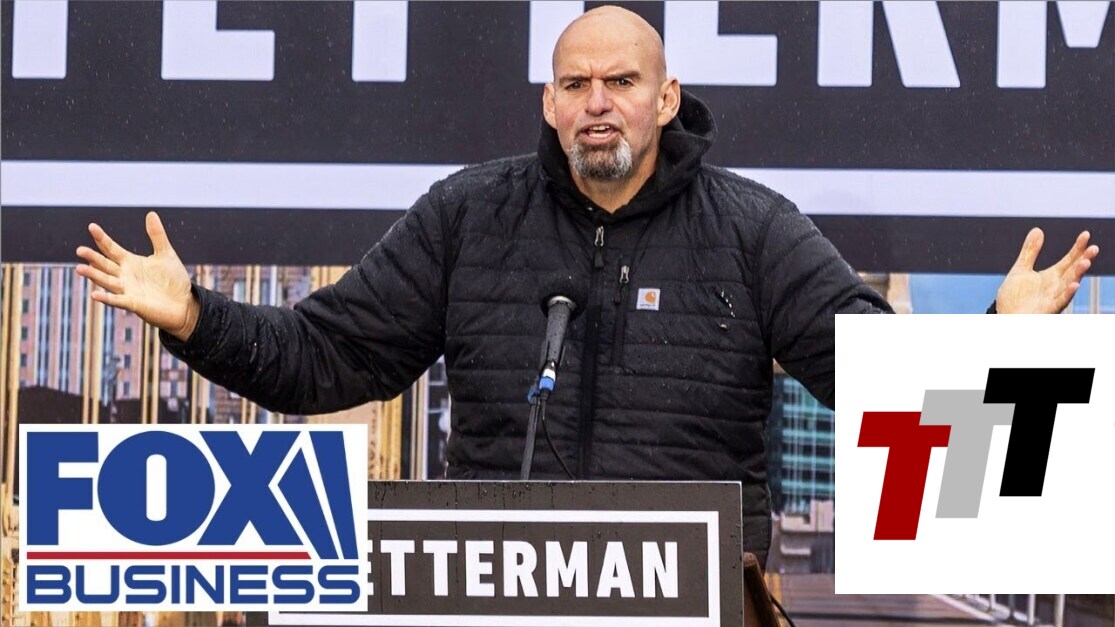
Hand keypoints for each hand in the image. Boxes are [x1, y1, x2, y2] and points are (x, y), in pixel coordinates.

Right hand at [76, 211, 199, 340]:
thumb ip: (157, 236)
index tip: (92, 226)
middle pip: (104, 264)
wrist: (184, 304)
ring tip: (79, 268)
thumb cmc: (173, 280)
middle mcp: (125, 275)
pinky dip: (107, 298)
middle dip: (93, 257)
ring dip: (94, 276)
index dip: (102, 238)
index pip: (112, 248)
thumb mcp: (166, 254)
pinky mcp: (134, 304)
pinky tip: (95, 295)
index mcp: (131, 262)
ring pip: (107, 281)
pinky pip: (118, 301)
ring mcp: (128, 290)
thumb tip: (151, 213)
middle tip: (79, 250)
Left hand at [995, 228, 1099, 313]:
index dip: (1078, 248)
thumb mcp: (1021, 270)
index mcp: (1052, 276)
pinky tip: (1074, 284)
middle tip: (1094, 248)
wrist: (1005, 317)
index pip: (1069, 259)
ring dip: (1078, 274)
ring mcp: (1054, 298)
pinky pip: (1060, 301)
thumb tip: (1037, 229)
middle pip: (1073, 270)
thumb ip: (1030, 252)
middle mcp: (1057, 286)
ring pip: (1070, 285)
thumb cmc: (1015, 297)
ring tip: (1085, 262)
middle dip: (1084, 259)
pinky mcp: (1048, 309)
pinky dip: (1067, 293)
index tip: (1086, 234)